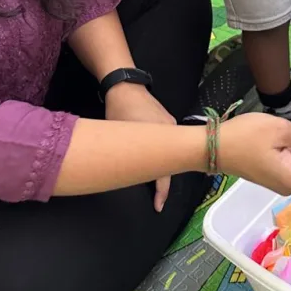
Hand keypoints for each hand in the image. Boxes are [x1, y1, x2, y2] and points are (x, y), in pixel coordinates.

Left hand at [105, 84, 175, 210]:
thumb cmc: (118, 110)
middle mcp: (170, 132)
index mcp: (160, 137)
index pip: (164, 173)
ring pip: (169, 151)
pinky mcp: (167, 119)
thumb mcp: (119, 136)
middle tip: (157, 197)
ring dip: (163, 163)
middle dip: (164, 180)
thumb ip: (127, 155)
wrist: (124, 84)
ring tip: (152, 177)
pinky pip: (168, 140)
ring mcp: (170, 124)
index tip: (158, 207)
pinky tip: (153, 154)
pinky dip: (163, 150)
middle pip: (171, 162)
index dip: (161, 192)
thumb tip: (126, 173)